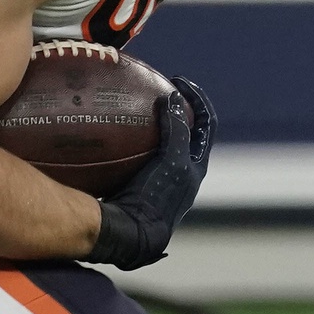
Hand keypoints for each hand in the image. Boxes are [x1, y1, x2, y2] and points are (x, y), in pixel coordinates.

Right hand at [87, 77, 214, 268]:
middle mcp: (182, 174)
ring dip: (150, 124)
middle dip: (174, 109)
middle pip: (185, 132)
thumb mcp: (173, 161)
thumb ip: (176, 129)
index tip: (178, 81)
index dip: (198, 99)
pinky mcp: (137, 186)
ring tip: (133, 108)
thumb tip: (173, 97)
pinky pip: (135, 156)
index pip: (206, 124)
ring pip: (159, 144)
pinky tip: (107, 134)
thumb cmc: (155, 198)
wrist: (130, 233)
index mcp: (196, 166)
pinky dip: (127, 141)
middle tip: (156, 90)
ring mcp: (159, 181)